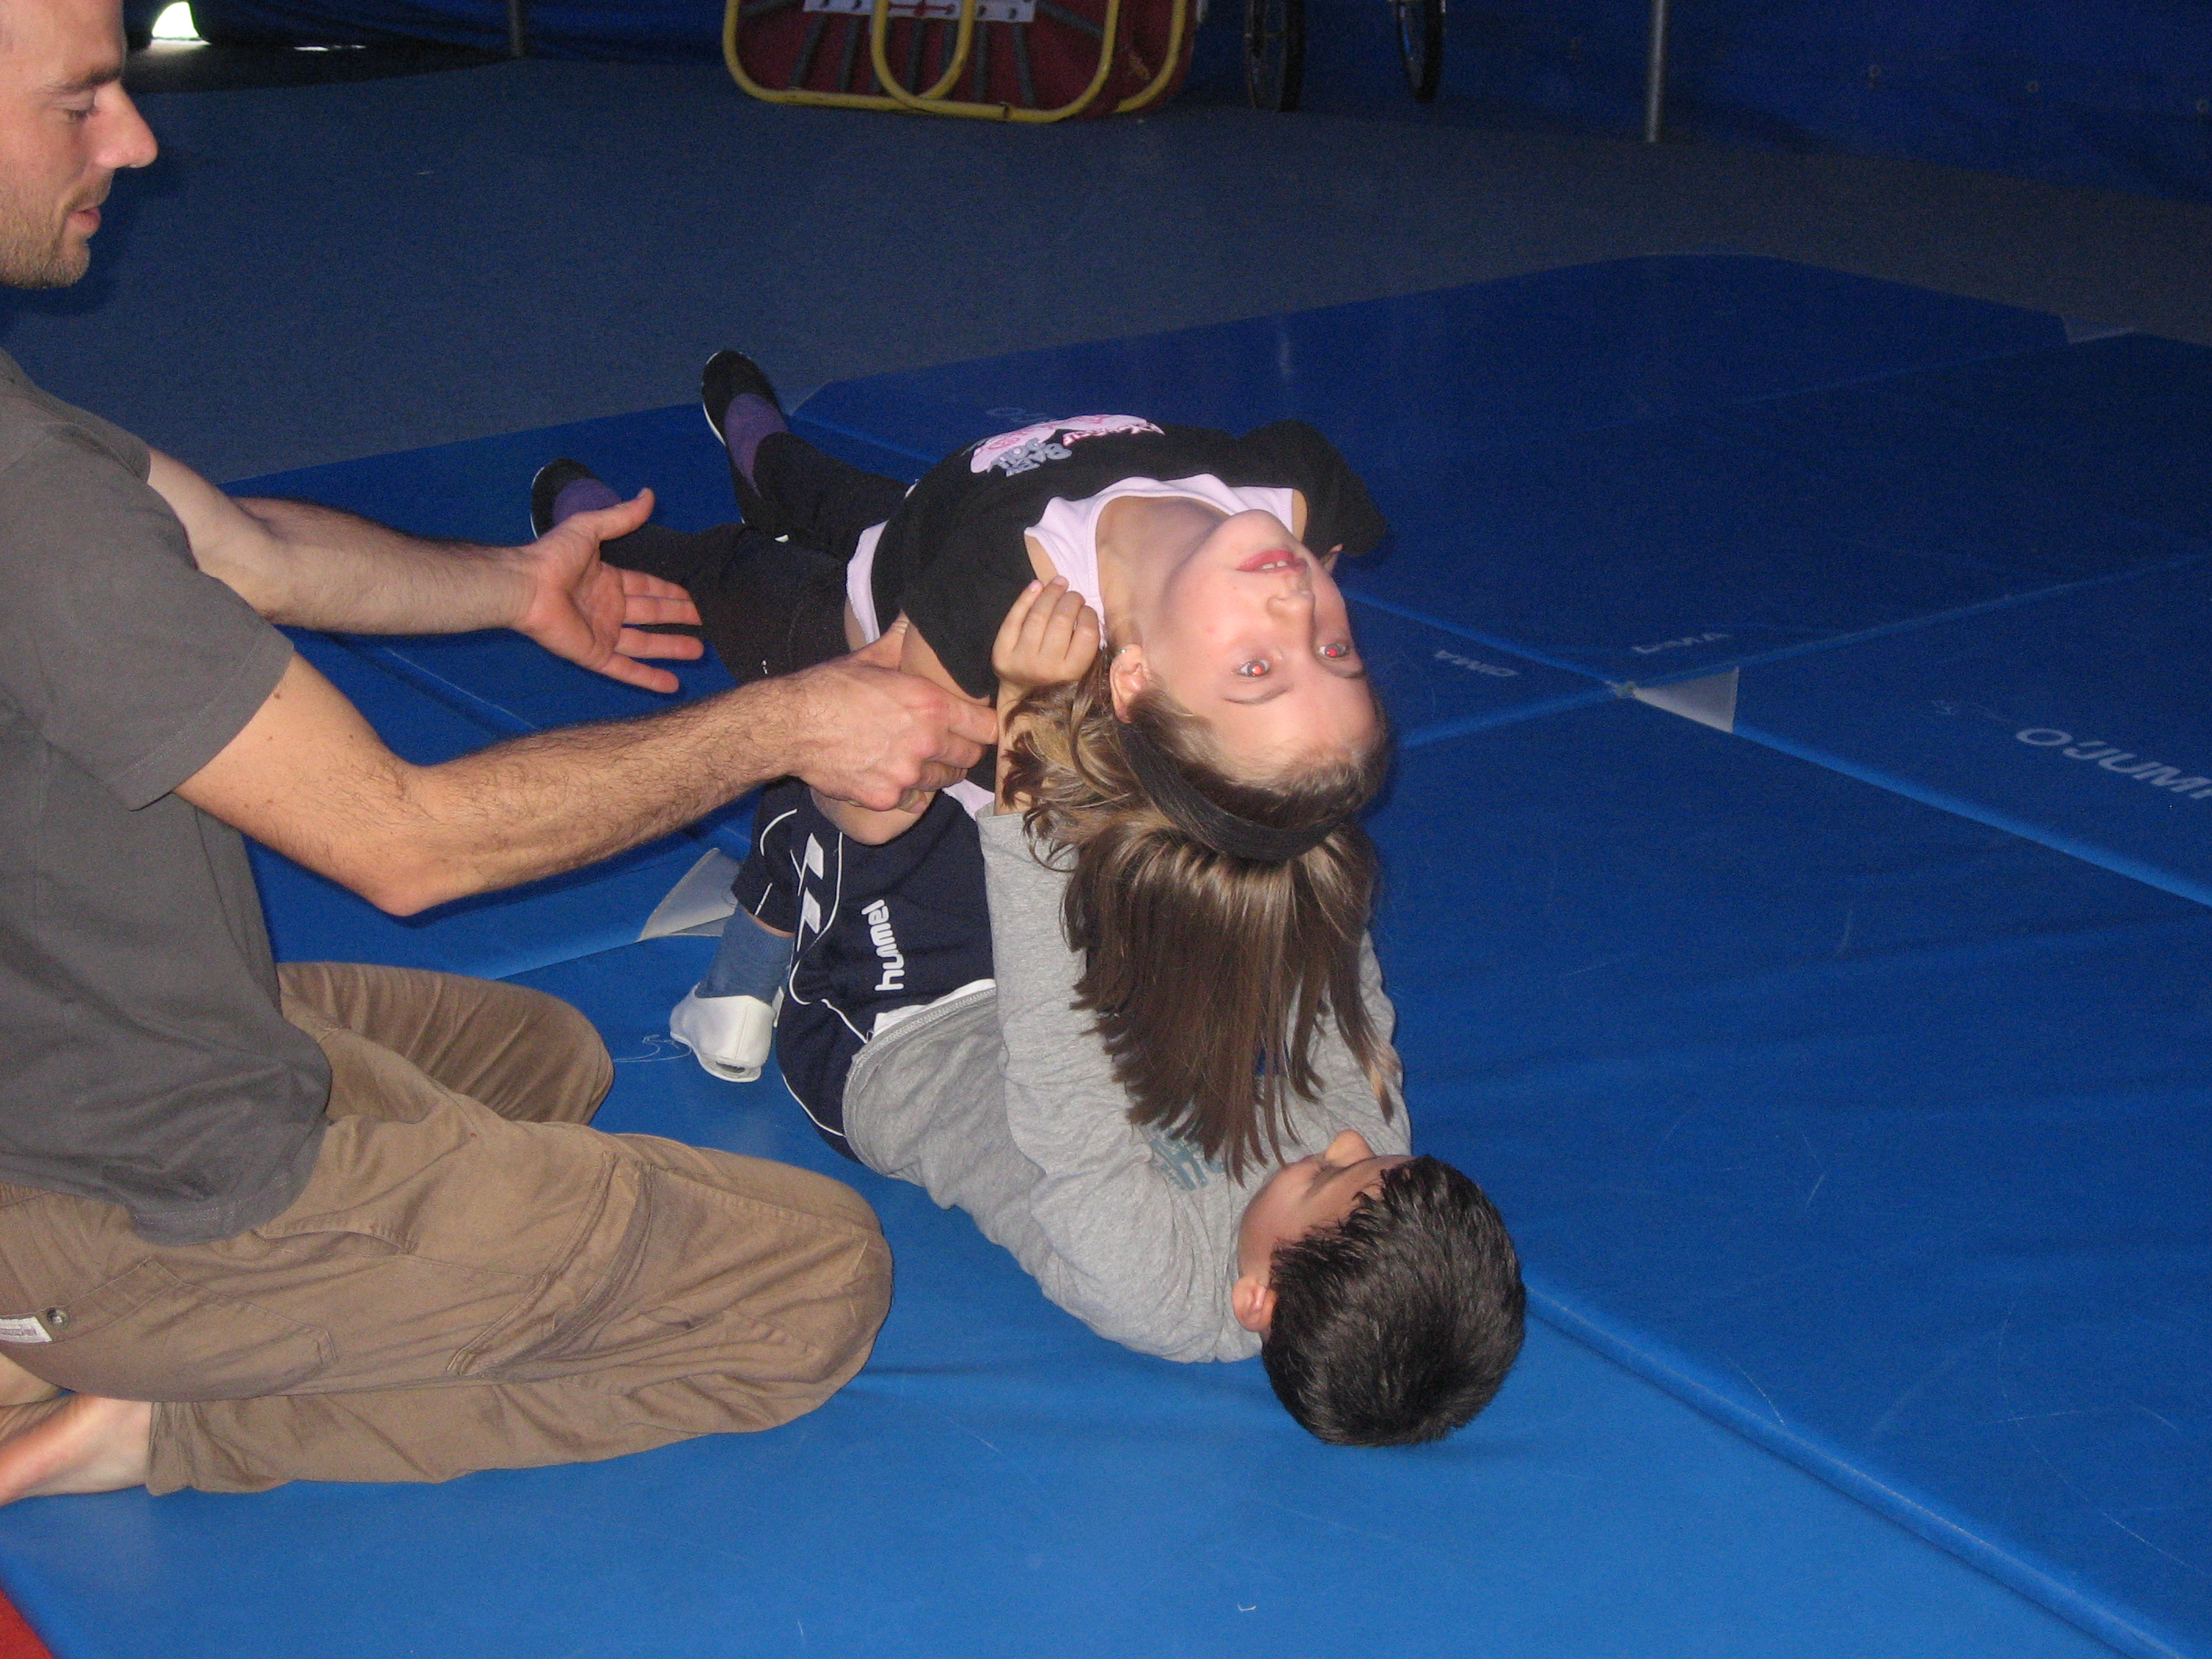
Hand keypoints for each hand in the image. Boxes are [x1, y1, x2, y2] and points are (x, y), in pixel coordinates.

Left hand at [509, 489, 705, 692]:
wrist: (526, 585)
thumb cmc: (554, 557)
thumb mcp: (591, 528)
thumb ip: (621, 517)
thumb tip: (649, 495)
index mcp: (607, 581)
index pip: (646, 588)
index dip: (669, 592)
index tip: (693, 598)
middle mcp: (608, 609)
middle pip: (651, 615)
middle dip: (677, 618)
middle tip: (705, 622)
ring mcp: (602, 634)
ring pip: (644, 644)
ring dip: (671, 649)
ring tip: (699, 652)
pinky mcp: (595, 654)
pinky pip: (626, 669)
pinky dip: (648, 679)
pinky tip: (672, 685)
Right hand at [787, 628, 997, 810]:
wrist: (789, 726)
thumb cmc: (829, 688)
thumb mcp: (871, 657)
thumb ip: (904, 641)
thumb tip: (917, 616)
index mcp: (930, 704)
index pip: (986, 727)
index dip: (983, 726)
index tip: (975, 726)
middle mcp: (925, 742)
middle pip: (969, 758)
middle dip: (961, 751)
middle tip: (946, 745)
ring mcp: (906, 775)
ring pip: (942, 781)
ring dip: (934, 771)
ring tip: (916, 759)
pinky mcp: (886, 799)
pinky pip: (913, 801)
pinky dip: (906, 792)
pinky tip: (890, 775)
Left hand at [991, 577, 1099, 698]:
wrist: (1021, 697)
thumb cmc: (1057, 678)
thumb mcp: (1078, 668)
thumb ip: (1084, 643)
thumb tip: (1083, 606)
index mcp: (1072, 673)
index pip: (1087, 634)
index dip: (1089, 614)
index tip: (1087, 610)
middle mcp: (1046, 668)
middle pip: (1062, 620)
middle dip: (1071, 599)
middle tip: (1074, 594)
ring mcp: (1022, 660)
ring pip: (1038, 616)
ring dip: (1051, 593)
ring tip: (1059, 583)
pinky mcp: (1001, 653)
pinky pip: (1014, 618)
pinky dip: (1026, 598)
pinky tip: (1037, 585)